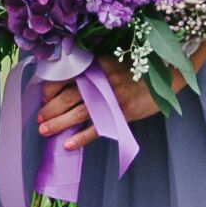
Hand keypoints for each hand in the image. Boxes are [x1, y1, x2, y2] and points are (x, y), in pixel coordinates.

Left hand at [38, 59, 155, 150]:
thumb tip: (67, 84)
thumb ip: (91, 71)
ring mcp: (111, 97)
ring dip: (58, 123)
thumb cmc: (136, 69)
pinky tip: (68, 144)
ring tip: (45, 131)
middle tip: (39, 120)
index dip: (50, 89)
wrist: (167, 74)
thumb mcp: (111, 62)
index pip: (64, 76)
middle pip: (67, 96)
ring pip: (78, 112)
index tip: (43, 99)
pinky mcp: (122, 113)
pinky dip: (81, 137)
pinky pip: (97, 128)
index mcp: (94, 65)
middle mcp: (100, 80)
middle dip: (50, 109)